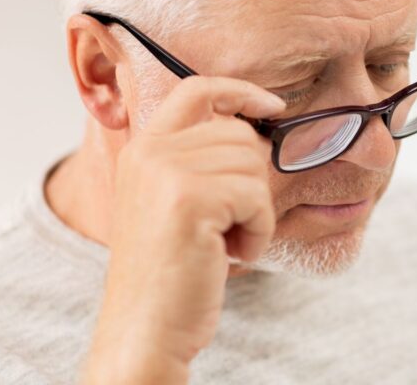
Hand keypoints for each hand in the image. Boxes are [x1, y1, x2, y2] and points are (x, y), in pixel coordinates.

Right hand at [81, 76, 284, 383]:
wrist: (146, 327)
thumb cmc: (171, 272)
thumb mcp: (174, 202)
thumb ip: (200, 161)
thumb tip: (257, 130)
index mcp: (144, 148)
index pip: (196, 90)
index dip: (240, 91)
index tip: (272, 106)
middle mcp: (150, 152)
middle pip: (240, 135)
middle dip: (252, 183)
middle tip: (227, 226)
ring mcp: (166, 172)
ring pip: (254, 167)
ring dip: (255, 212)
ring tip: (224, 242)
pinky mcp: (189, 199)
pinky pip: (257, 199)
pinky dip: (257, 232)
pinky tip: (230, 254)